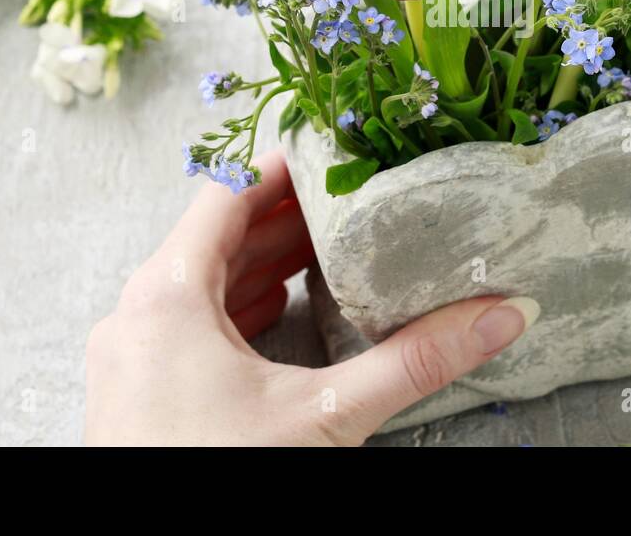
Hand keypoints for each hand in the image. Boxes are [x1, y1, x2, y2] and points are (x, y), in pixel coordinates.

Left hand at [84, 150, 537, 444]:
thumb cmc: (219, 477)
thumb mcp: (327, 415)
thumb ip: (414, 361)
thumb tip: (500, 317)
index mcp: (165, 298)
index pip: (223, 195)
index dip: (277, 168)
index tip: (325, 153)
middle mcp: (135, 318)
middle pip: (212, 238)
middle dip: (280, 217)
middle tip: (341, 200)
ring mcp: (129, 358)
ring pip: (197, 284)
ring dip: (257, 263)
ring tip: (321, 249)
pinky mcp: (136, 394)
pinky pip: (186, 326)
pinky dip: (233, 308)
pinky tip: (277, 311)